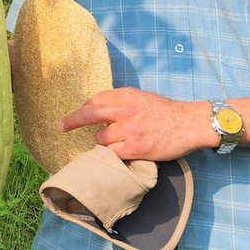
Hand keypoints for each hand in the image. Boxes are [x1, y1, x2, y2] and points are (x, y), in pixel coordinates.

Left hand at [58, 87, 210, 161]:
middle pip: (88, 114)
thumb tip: (97, 108)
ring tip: (121, 141)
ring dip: (105, 141)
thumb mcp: (140, 97)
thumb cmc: (165, 111)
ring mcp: (128, 130)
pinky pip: (112, 153)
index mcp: (125, 95)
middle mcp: (124, 110)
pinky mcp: (134, 148)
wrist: (189, 123)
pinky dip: (113, 154)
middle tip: (61, 127)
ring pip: (100, 138)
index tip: (75, 115)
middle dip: (71, 121)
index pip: (94, 100)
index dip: (84, 109)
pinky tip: (122, 152)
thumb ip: (120, 101)